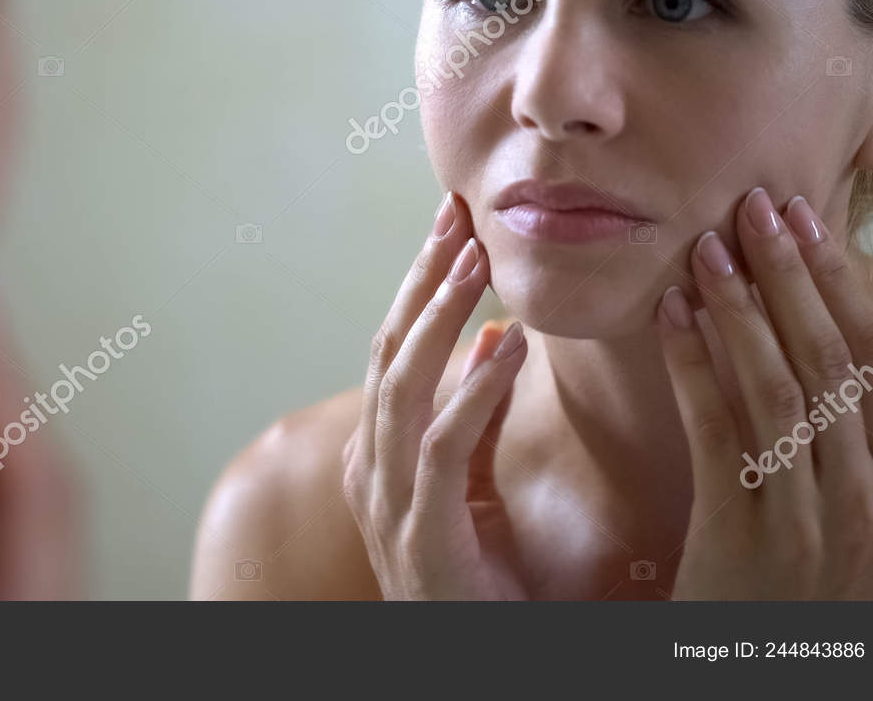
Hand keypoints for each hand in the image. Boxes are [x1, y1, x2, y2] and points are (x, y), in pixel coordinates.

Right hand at [342, 192, 530, 599]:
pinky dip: (474, 389)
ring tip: (475, 261)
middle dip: (422, 282)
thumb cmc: (478, 583)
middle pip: (387, 353)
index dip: (419, 286)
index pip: (391, 351)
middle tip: (455, 217)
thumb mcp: (474, 485)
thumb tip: (490, 339)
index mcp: (373, 457)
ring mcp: (387, 503)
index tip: (452, 227)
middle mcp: (367, 471)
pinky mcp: (423, 534)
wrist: (472, 663)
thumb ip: (475, 417)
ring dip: (439, 318)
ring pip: (403, 387)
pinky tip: (505, 345)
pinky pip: (444, 445)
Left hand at [655, 188, 872, 599]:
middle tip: (754, 205)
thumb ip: (839, 424)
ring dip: (739, 306)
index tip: (806, 215)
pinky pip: (716, 427)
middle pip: (829, 357)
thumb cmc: (797, 572)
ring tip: (707, 247)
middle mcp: (868, 494)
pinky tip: (671, 314)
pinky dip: (693, 362)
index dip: (839, 278)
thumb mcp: (847, 503)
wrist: (765, 665)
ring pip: (776, 385)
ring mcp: (810, 516)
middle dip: (789, 272)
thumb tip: (798, 305)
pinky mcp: (743, 530)